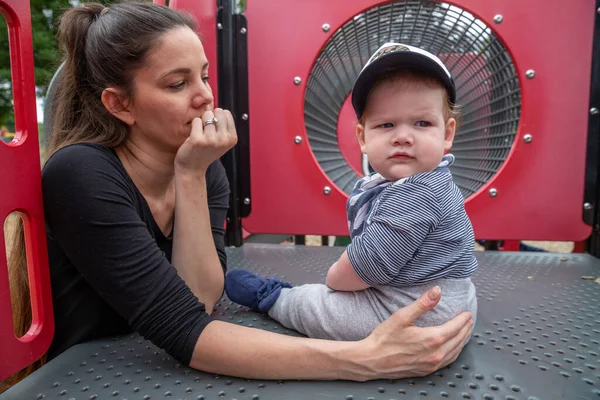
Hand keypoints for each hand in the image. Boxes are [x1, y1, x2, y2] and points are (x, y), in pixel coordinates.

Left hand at [175, 108, 237, 173]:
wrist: (192, 169)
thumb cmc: (205, 151)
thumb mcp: (221, 140)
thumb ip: (223, 125)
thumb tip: (217, 104)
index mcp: (232, 138)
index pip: (226, 113)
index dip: (218, 118)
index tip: (214, 130)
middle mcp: (224, 139)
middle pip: (218, 111)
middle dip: (210, 117)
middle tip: (206, 132)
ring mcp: (211, 140)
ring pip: (206, 115)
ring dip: (201, 122)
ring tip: (200, 135)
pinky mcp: (198, 140)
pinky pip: (196, 120)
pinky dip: (193, 126)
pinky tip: (193, 137)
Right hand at [358, 286, 472, 379]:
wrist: (372, 360)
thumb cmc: (384, 338)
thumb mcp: (401, 317)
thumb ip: (422, 304)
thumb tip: (437, 291)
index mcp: (432, 339)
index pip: (455, 327)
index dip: (462, 319)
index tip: (467, 313)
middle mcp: (435, 354)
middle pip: (458, 340)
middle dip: (465, 329)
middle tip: (469, 320)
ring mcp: (432, 365)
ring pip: (455, 352)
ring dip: (462, 341)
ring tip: (464, 332)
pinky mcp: (426, 371)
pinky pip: (447, 361)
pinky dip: (454, 353)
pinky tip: (453, 348)